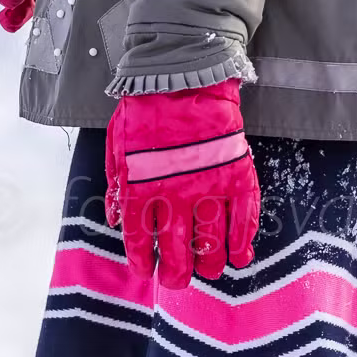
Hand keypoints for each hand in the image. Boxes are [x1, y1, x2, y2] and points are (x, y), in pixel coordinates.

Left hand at [105, 79, 259, 289]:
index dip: (143, 259)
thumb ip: (117, 183)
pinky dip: (242, 239)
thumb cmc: (146, 108)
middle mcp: (174, 194)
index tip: (146, 270)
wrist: (185, 75)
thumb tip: (114, 218)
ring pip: (210, 240)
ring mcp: (208, 186)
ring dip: (210, 262)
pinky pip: (242, 217)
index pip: (139, 237)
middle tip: (178, 281)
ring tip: (209, 271)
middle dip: (177, 272)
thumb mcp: (118, 144)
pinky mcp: (236, 176)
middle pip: (175, 249)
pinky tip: (239, 255)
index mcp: (140, 188)